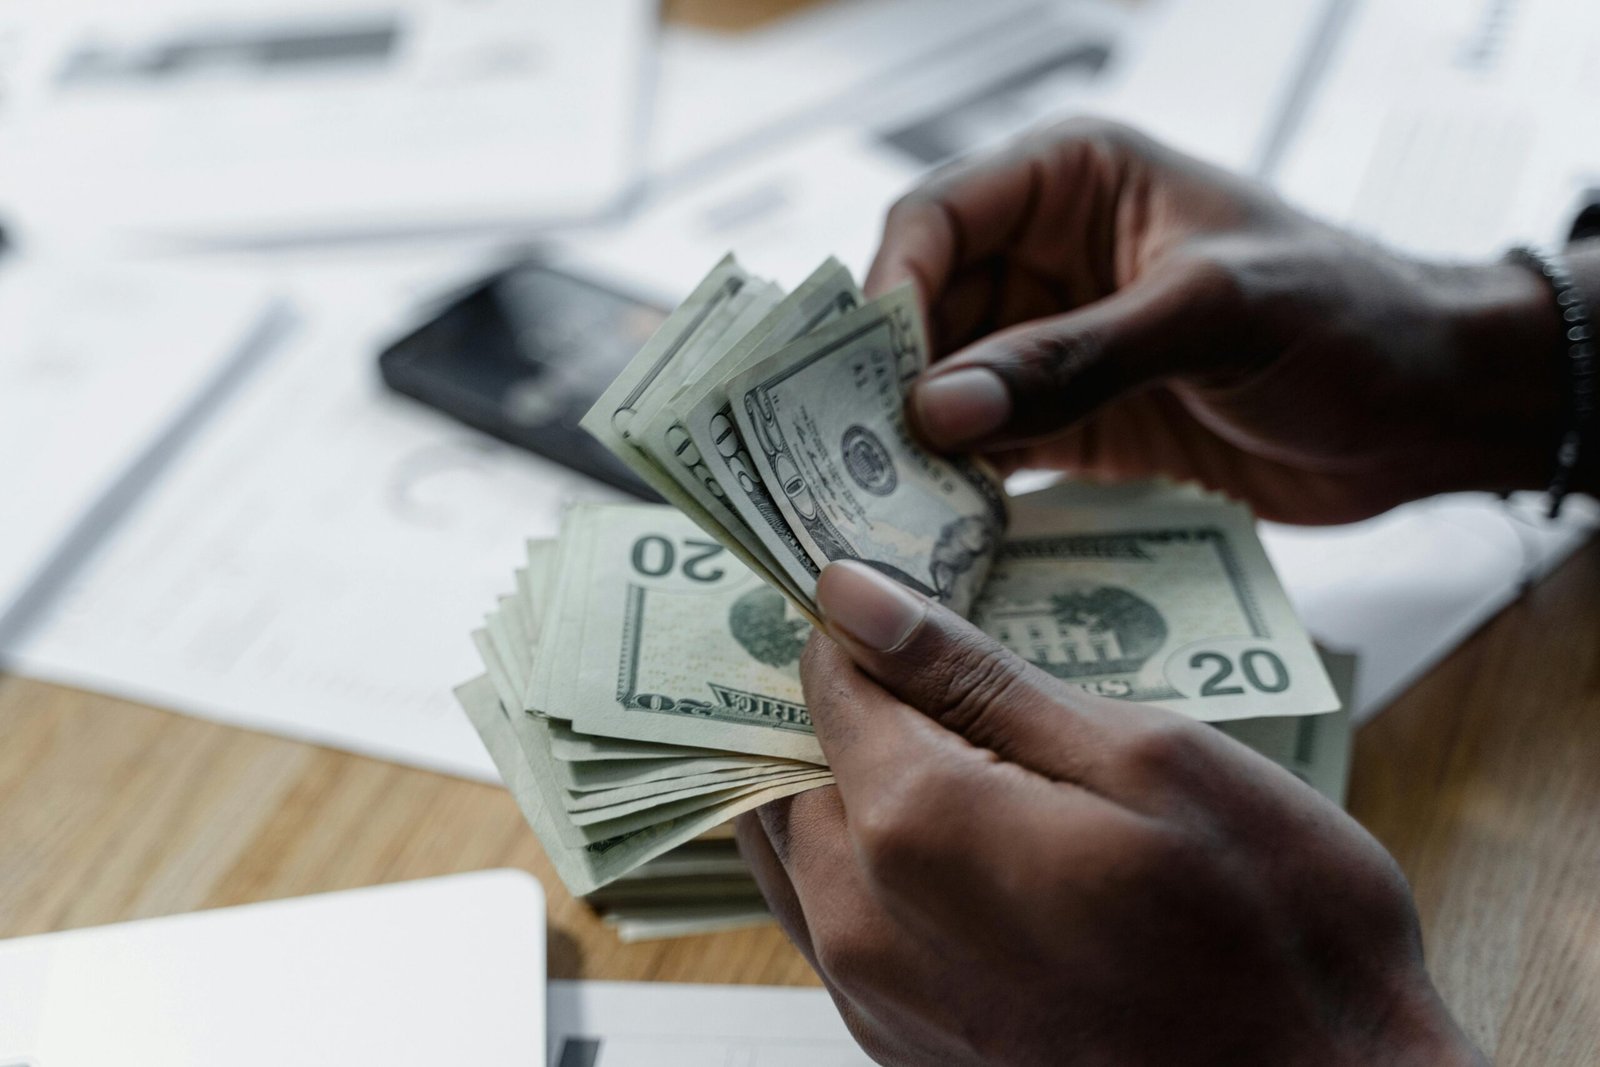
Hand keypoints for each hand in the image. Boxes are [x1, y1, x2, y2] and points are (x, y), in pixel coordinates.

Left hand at [736, 561, 1483, 1065]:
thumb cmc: (1272, 931)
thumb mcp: (1148, 757)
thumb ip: (976, 676)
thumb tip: (852, 595)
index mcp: (916, 824)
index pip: (827, 679)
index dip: (860, 624)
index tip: (906, 595)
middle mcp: (862, 920)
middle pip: (793, 764)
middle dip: (845, 701)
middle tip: (934, 668)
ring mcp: (874, 996)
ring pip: (800, 847)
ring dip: (846, 781)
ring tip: (948, 746)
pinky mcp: (898, 1042)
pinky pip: (833, 921)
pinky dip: (866, 859)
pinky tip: (964, 842)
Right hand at [868, 119, 1570, 523]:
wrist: (1430, 411)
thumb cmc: (1349, 318)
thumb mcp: (1212, 317)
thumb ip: (1072, 358)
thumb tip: (935, 408)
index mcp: (1075, 181)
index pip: (938, 218)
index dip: (891, 291)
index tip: (869, 378)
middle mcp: (1048, 257)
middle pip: (924, 310)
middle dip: (883, 382)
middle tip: (844, 460)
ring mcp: (1056, 344)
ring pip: (945, 386)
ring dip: (913, 444)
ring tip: (879, 507)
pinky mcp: (1075, 421)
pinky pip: (990, 447)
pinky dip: (960, 484)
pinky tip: (938, 527)